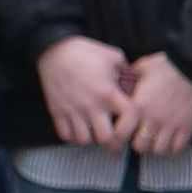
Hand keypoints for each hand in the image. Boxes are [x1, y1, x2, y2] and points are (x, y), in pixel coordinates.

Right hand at [34, 35, 131, 149]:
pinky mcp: (56, 112)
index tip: (132, 127)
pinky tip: (80, 129)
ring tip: (96, 133)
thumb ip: (128, 73)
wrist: (54, 50)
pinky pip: (65, 135)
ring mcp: (72, 110)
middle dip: (113, 142)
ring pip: (84, 140)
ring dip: (92, 140)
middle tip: (115, 139)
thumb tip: (137, 83)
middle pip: (106, 138)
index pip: (129, 119)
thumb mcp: (114, 57)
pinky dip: (73, 137)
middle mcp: (91, 105)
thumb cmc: (86, 52)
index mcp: (109, 93)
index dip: (133, 126)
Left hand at [119, 53, 191, 155]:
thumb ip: (129, 79)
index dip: (118, 137)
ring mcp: (171, 125)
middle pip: (140, 146)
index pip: (120, 134)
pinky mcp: (188, 127)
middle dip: (139, 143)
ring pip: (159, 150)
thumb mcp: (142, 68)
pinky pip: (178, 148)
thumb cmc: (169, 65)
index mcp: (138, 106)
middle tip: (140, 137)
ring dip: (156, 147)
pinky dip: (173, 148)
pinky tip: (171, 140)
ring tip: (156, 140)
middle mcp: (153, 119)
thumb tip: (121, 83)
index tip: (121, 135)